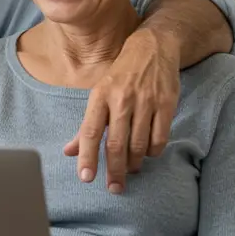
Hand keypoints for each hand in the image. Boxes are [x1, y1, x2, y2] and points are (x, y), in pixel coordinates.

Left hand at [64, 28, 179, 192]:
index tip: (86, 178)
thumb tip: (68, 152)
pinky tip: (148, 153)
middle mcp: (121, 100)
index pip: (89, 132)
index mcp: (99, 97)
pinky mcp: (166, 103)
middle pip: (115, 144)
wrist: (153, 47)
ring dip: (134, 163)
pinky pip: (160, 137)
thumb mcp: (98, 95)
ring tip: (131, 170)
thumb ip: (85, 126)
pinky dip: (153, 151)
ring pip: (138, 144)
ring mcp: (145, 101)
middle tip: (114, 188)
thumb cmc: (120, 76)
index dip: (87, 157)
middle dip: (114, 171)